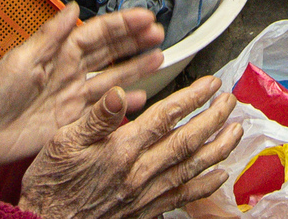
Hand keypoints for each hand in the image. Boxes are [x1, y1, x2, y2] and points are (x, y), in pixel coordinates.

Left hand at [0, 2, 166, 166]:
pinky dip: (122, 104)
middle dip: (136, 41)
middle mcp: (72, 71)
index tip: (146, 15)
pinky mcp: (73, 121)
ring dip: (136, 68)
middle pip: (111, 52)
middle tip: (160, 34)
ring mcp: (75, 96)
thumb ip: (49, 35)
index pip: (98, 33)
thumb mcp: (20, 59)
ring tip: (159, 59)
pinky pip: (103, 109)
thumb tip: (73, 6)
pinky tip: (140, 99)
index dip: (123, 24)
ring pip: (113, 77)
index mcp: (61, 51)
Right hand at [17, 73, 239, 218]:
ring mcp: (144, 196)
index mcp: (121, 149)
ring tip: (236, 131)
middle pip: (187, 142)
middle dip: (214, 119)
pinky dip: (203, 186)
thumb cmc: (51, 183)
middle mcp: (139, 173)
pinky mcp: (144, 213)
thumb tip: (119, 91)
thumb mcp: (63, 141)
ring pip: (191, 169)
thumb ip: (97, 115)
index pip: (167, 117)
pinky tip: (218, 175)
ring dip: (217, 149)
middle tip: (231, 100)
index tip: (211, 83)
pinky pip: (182, 198)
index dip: (192, 97)